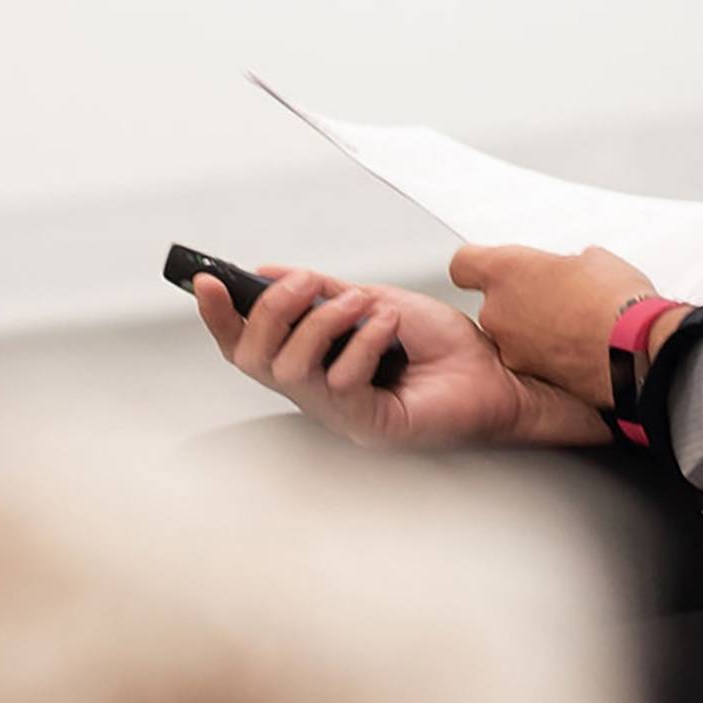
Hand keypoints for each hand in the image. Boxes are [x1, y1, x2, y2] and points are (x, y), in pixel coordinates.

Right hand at [190, 263, 605, 450]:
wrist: (497, 371)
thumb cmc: (440, 345)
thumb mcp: (373, 303)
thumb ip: (322, 293)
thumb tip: (269, 273)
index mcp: (313, 365)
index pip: (247, 348)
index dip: (220, 319)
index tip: (205, 280)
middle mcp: (318, 396)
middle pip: (255, 363)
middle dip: (271, 311)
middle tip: (308, 282)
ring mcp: (342, 417)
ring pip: (291, 372)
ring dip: (322, 322)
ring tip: (363, 302)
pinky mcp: (372, 430)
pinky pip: (341, 385)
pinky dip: (363, 343)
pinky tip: (391, 327)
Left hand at [451, 240, 676, 412]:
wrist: (634, 349)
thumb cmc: (613, 300)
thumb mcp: (593, 260)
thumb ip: (565, 266)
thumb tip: (571, 273)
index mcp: (507, 271)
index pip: (465, 263)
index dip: (478, 264)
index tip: (489, 265)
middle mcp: (499, 312)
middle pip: (493, 304)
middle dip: (519, 303)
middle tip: (555, 298)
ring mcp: (512, 351)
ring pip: (512, 337)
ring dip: (533, 333)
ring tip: (573, 327)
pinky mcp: (531, 380)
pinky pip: (532, 364)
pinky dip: (549, 359)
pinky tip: (579, 351)